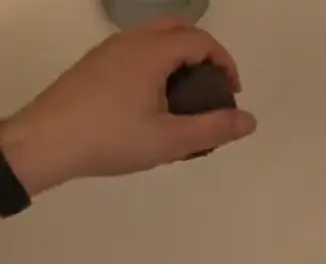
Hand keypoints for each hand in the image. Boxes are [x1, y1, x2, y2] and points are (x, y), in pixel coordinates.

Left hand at [0, 17, 256, 195]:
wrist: (45, 143)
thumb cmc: (112, 139)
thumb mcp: (171, 140)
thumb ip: (214, 128)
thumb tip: (250, 120)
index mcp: (151, 53)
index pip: (200, 41)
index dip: (225, 62)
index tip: (232, 93)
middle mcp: (129, 42)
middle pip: (176, 28)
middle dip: (203, 52)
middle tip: (213, 86)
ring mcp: (107, 52)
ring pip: (152, 38)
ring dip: (178, 57)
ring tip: (186, 97)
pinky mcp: (93, 66)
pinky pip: (134, 51)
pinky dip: (156, 64)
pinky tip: (153, 103)